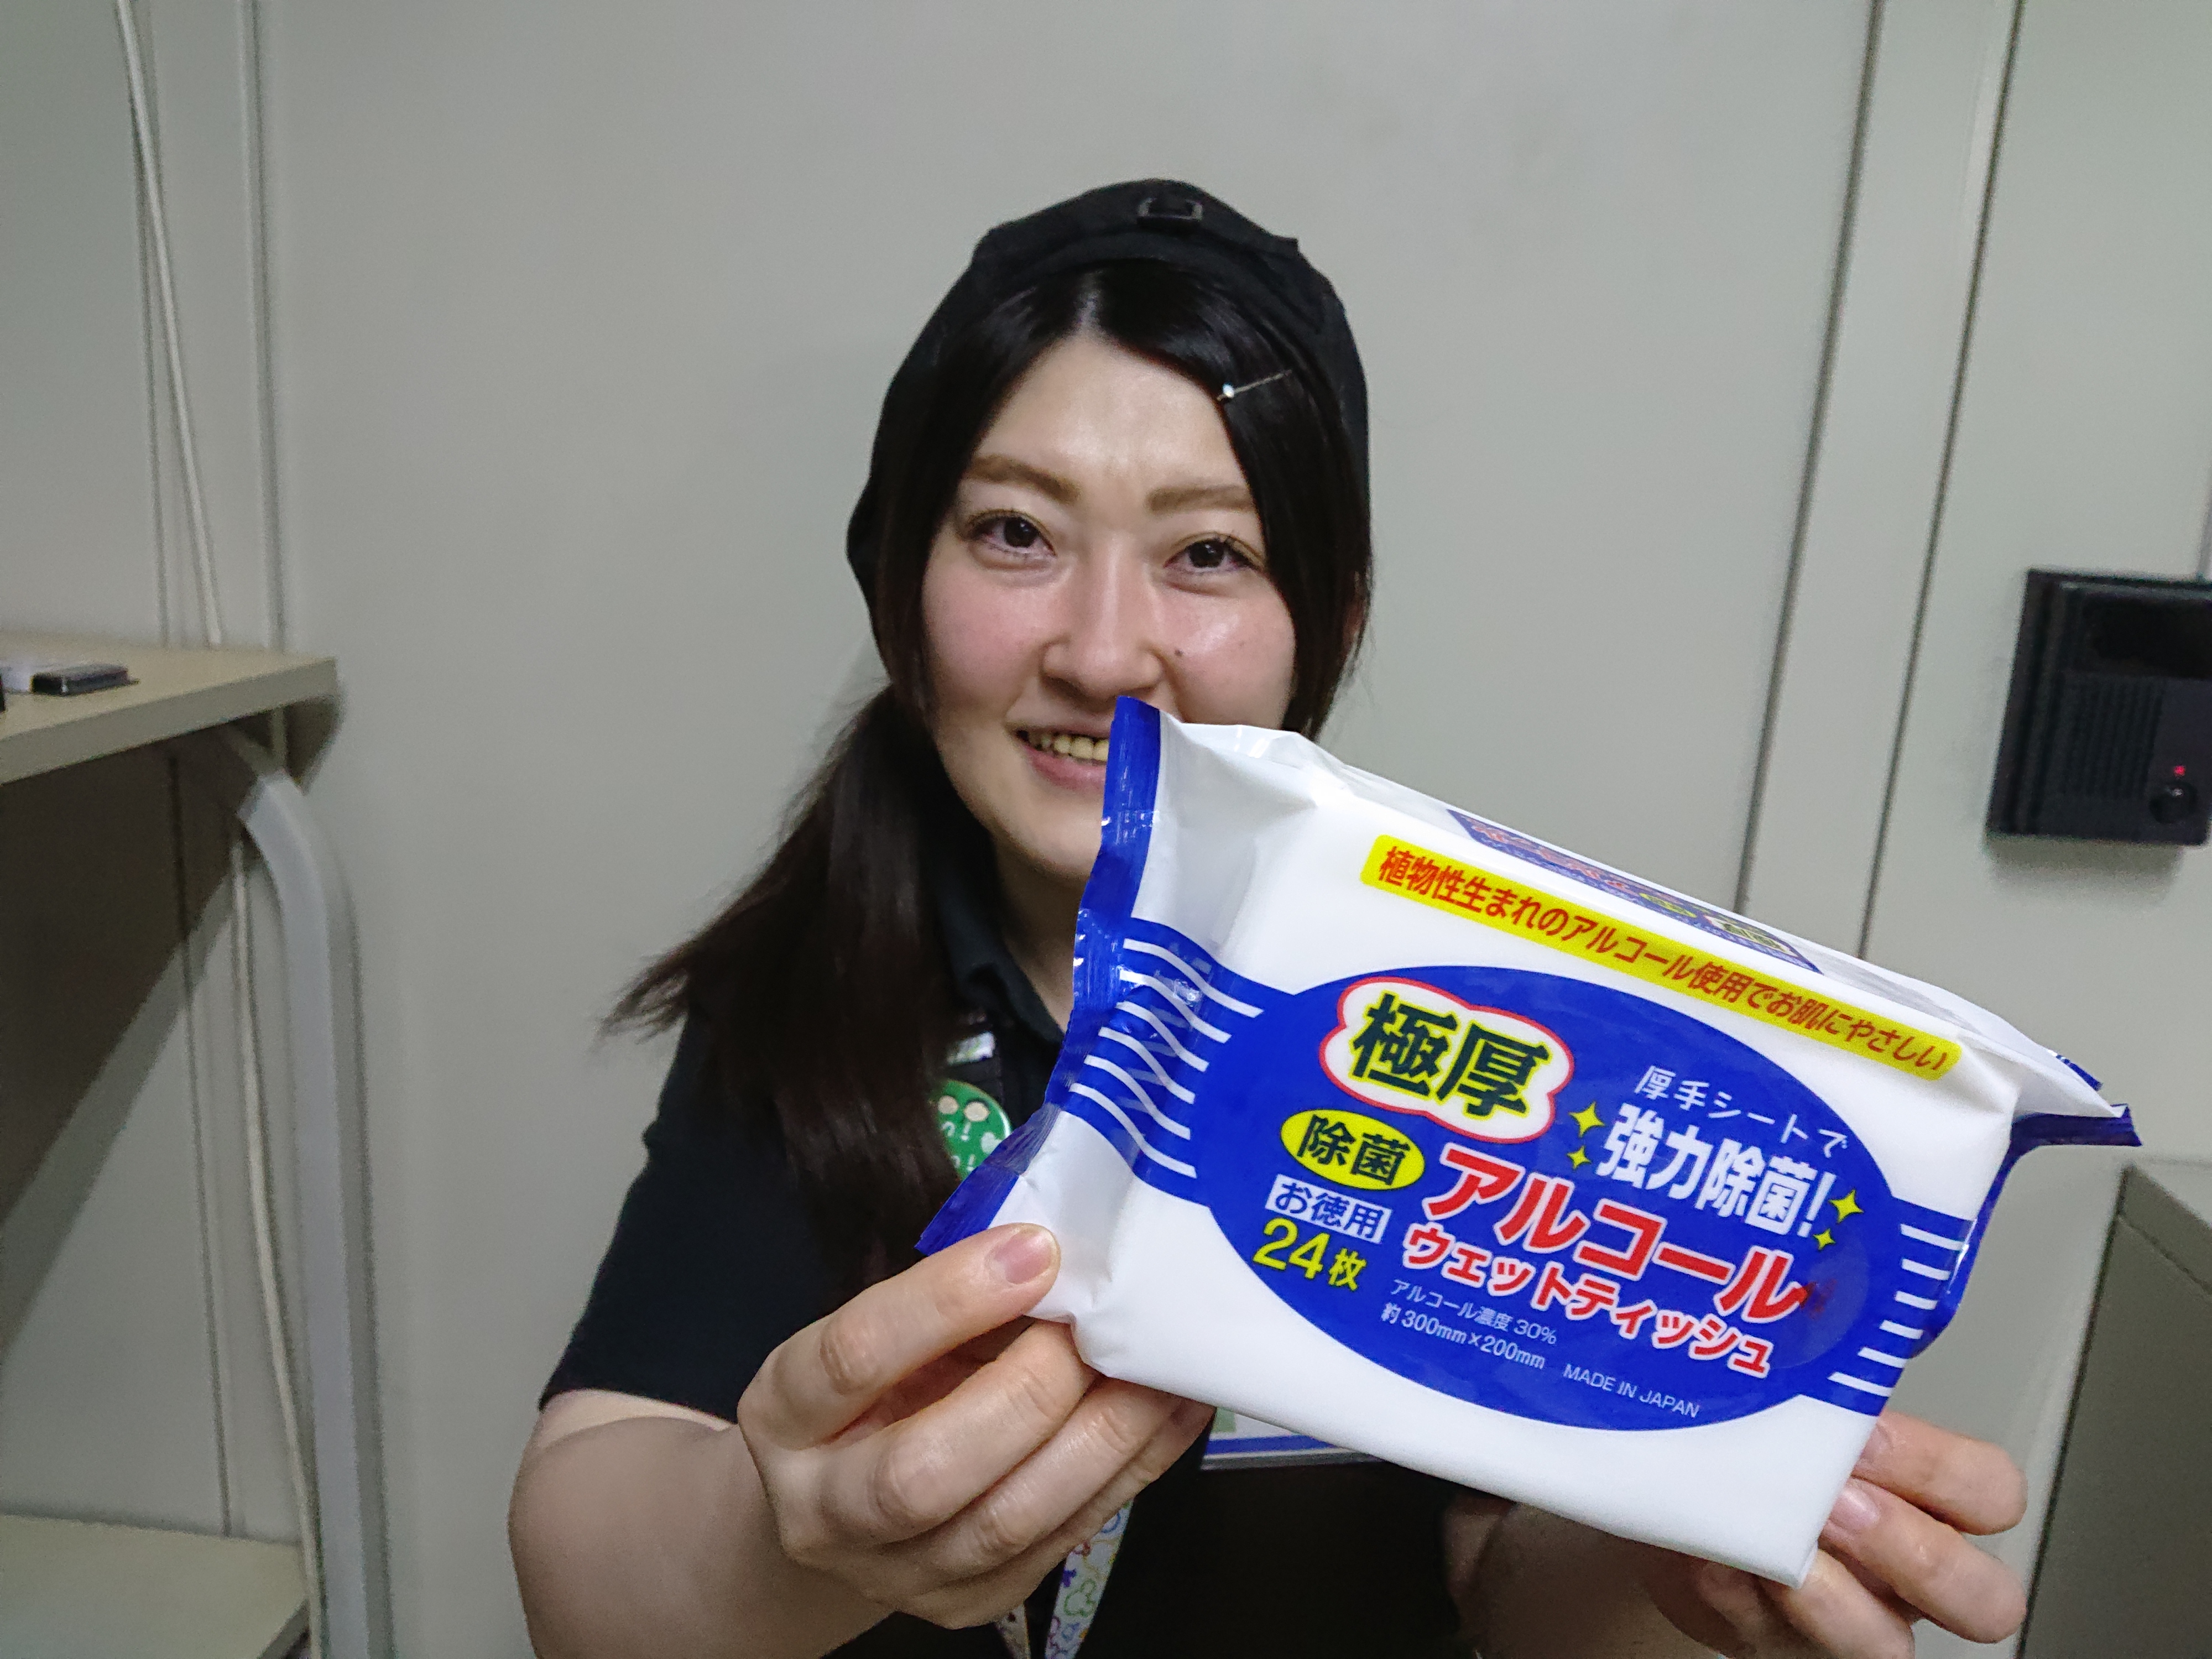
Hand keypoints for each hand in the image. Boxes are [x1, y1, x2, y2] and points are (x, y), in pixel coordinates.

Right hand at [736, 1224, 1210, 1628]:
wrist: (828, 1514)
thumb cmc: (866, 1394)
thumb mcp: (876, 1334)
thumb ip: (950, 1301)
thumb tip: (1060, 1250)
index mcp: (785, 1415)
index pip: (855, 1357)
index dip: (947, 1300)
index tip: (1035, 1248)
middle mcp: (827, 1509)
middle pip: (926, 1469)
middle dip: (1031, 1390)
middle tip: (1099, 1322)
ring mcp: (900, 1573)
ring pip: (1008, 1519)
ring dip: (1103, 1435)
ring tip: (1159, 1364)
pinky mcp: (975, 1602)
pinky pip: (1064, 1538)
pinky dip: (1132, 1468)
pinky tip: (1172, 1409)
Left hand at [1640, 1410, 2027, 1656]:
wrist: (1692, 1517)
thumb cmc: (1769, 1457)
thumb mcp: (1809, 1409)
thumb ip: (1825, 1378)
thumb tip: (1815, 1307)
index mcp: (1931, 1504)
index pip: (1991, 1493)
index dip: (1941, 1471)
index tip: (1869, 1433)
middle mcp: (1907, 1579)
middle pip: (1982, 1597)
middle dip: (1911, 1549)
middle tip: (1839, 1502)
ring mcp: (1851, 1623)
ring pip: (1884, 1644)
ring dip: (1828, 1592)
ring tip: (1774, 1541)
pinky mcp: (1774, 1646)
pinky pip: (1763, 1634)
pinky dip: (1729, 1588)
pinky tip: (1703, 1551)